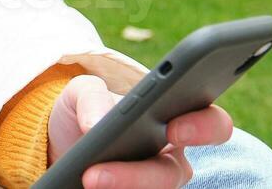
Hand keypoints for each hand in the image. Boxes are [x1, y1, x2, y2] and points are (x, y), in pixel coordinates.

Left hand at [46, 74, 233, 188]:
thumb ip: (91, 96)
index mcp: (175, 119)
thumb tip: (95, 123)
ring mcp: (153, 184)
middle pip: (178, 173)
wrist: (61, 145)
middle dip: (146, 175)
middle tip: (105, 173)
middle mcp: (171, 157)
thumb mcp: (82, 93)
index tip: (173, 129)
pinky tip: (87, 186)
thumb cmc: (86, 112)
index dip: (202, 127)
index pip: (209, 122)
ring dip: (124, 185)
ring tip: (90, 178)